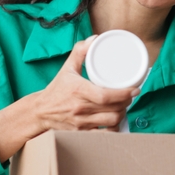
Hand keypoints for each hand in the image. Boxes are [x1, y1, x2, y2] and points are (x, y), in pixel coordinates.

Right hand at [0, 36, 139, 161]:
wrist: (40, 112)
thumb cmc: (57, 89)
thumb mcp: (67, 68)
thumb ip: (80, 51)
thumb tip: (95, 39)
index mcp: (78, 91)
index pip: (106, 96)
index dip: (124, 94)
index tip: (134, 89)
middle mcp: (80, 108)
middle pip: (113, 110)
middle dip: (126, 103)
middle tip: (130, 96)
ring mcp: (81, 123)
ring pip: (111, 122)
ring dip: (122, 115)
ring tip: (124, 107)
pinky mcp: (82, 133)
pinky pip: (104, 135)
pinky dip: (113, 129)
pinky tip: (115, 122)